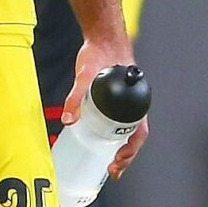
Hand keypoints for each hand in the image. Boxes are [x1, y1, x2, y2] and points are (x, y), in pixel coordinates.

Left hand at [69, 38, 146, 182]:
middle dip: (125, 156)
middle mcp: (133, 103)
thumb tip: (68, 119)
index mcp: (134, 101)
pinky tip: (100, 140)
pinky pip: (118, 121)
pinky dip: (113, 135)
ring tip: (108, 162)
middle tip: (112, 170)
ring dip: (120, 147)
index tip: (118, 162)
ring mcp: (124, 102)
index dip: (131, 151)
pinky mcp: (114, 99)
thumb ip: (76, 96)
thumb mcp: (85, 75)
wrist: (102, 36)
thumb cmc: (100, 52)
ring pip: (127, 130)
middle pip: (134, 136)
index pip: (139, 133)